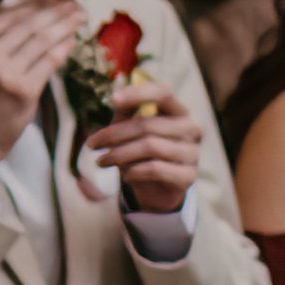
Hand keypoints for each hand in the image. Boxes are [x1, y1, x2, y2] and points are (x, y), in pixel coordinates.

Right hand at [0, 0, 82, 171]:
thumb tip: (33, 11)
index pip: (8, 14)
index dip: (35, 0)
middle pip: (28, 24)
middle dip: (54, 9)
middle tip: (73, 1)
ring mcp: (4, 74)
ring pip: (42, 40)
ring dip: (64, 25)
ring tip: (78, 15)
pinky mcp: (24, 91)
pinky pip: (50, 62)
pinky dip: (64, 48)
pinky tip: (73, 40)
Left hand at [81, 82, 204, 212]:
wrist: (157, 191)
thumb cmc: (141, 153)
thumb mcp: (130, 130)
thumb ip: (125, 112)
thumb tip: (116, 94)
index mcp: (178, 111)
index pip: (163, 93)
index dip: (138, 94)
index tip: (114, 99)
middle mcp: (190, 128)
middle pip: (147, 124)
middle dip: (114, 135)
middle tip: (92, 145)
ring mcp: (193, 152)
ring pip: (150, 146)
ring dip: (119, 155)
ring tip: (102, 161)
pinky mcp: (188, 176)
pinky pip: (156, 169)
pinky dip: (135, 171)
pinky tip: (126, 176)